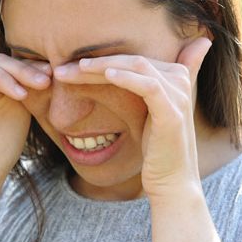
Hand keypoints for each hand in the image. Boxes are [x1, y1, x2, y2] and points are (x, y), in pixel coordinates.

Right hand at [0, 53, 50, 197]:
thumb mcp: (21, 112)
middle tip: (43, 81)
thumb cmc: (1, 149)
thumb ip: (26, 88)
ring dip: (3, 75)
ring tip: (23, 92)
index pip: (9, 64)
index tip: (52, 73)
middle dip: (21, 70)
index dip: (29, 66)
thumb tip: (49, 66)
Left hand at [53, 37, 210, 198]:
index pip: (132, 59)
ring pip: (137, 67)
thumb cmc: (155, 151)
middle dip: (95, 62)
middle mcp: (180, 80)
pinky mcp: (171, 113)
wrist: (172, 182)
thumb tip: (123, 75)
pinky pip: (148, 87)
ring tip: (75, 69)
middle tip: (61, 69)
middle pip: (132, 59)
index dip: (101, 59)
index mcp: (175, 76)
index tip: (68, 67)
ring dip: (103, 66)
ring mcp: (178, 96)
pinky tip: (107, 75)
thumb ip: (141, 90)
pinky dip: (127, 78)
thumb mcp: (147, 114)